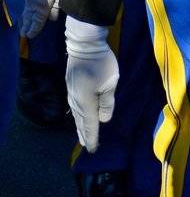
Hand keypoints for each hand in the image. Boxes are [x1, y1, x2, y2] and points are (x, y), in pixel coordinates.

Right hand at [19, 0, 67, 38]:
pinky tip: (18, 12)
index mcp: (42, 6)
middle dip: (25, 27)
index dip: (34, 30)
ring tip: (20, 27)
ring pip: (21, 11)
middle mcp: (30, 3)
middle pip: (26, 19)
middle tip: (24, 34)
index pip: (36, 23)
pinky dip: (18, 9)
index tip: (31, 36)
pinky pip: (18, 2)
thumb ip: (57, 5)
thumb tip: (52, 18)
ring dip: (21, 19)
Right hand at [65, 16, 117, 152]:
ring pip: (76, 116)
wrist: (83, 47)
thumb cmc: (100, 64)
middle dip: (85, 135)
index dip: (92, 137)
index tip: (94, 150)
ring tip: (83, 138)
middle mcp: (76, 102)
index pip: (89, 125)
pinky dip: (78, 118)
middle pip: (80, 123)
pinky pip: (75, 109)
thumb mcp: (110, 83)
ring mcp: (72, 95)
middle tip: (88, 147)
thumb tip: (103, 120)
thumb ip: (107, 103)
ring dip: (80, 128)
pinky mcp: (72, 89)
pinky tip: (79, 119)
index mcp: (86, 103)